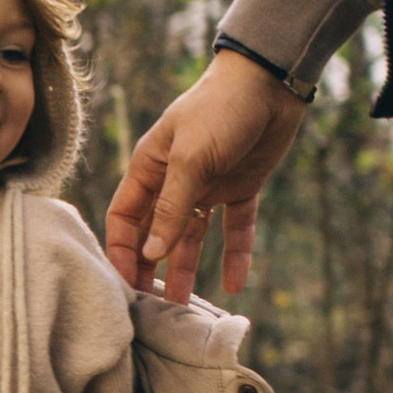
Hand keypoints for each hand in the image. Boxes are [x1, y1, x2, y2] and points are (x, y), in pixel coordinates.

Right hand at [105, 54, 308, 304]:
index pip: (124, 218)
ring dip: (186, 269)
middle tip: (150, 307)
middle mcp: (174, 180)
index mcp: (150, 168)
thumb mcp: (190, 160)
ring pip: (191, 237)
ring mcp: (208, 186)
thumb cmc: (219, 110)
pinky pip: (234, 228)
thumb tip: (151, 252)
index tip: (125, 285)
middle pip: (155, 232)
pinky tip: (234, 284)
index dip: (122, 251)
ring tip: (184, 309)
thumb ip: (170, 208)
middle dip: (150, 267)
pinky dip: (234, 254)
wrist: (271, 82)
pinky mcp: (240, 188)